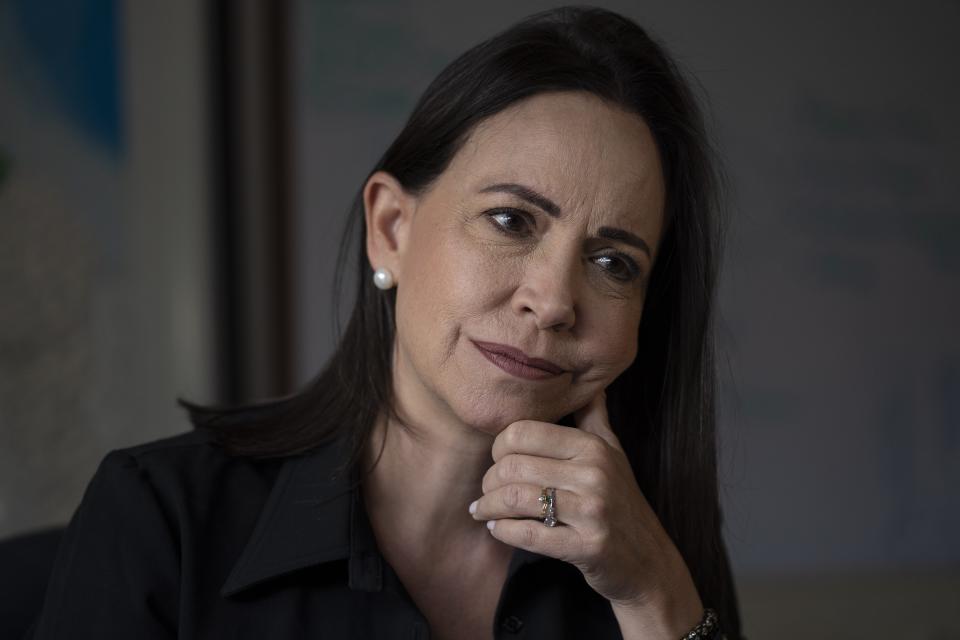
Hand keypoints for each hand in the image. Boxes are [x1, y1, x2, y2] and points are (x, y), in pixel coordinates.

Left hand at [471, 389, 702, 632]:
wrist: (648, 560)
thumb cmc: (622, 502)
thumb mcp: (614, 453)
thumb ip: (594, 417)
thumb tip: (590, 380)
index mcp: (593, 447)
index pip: (523, 433)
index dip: (498, 447)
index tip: (495, 462)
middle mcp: (594, 474)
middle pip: (513, 466)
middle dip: (488, 481)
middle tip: (484, 492)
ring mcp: (592, 511)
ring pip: (515, 499)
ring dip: (488, 506)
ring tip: (482, 511)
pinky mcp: (587, 547)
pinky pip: (529, 535)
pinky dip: (503, 532)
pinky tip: (497, 530)